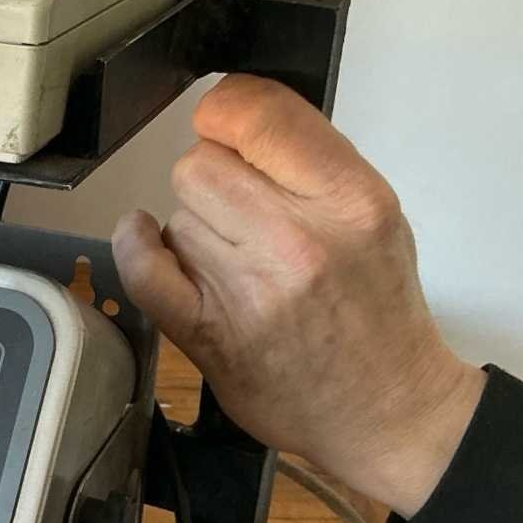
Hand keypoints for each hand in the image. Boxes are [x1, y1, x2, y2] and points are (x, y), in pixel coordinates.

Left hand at [111, 74, 484, 516]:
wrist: (385, 409)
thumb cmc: (378, 309)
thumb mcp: (376, 215)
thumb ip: (311, 163)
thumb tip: (234, 118)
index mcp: (349, 201)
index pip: (258, 115)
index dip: (228, 113)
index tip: (226, 127)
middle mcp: (298, 240)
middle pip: (201, 165)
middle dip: (214, 181)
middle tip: (242, 213)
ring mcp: (248, 290)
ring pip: (177, 215)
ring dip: (195, 229)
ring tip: (236, 261)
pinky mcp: (206, 334)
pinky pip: (142, 268)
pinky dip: (137, 249)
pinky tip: (150, 245)